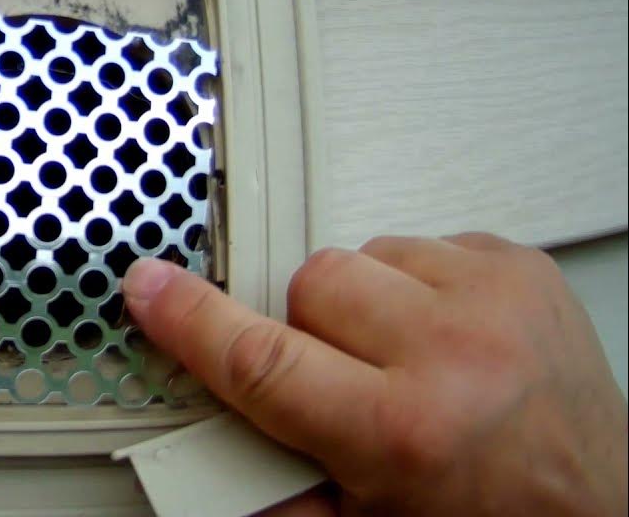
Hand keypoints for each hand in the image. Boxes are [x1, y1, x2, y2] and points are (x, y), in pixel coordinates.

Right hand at [124, 234, 627, 515]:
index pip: (260, 357)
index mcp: (402, 432)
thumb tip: (192, 440)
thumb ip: (268, 488)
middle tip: (346, 384)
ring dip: (365, 307)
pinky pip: (416, 244)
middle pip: (307, 286)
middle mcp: (454, 354)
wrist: (602, 511)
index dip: (191, 320)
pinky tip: (443, 337)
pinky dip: (414, 286)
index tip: (150, 288)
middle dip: (307, 332)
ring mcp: (494, 299)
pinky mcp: (519, 267)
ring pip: (358, 256)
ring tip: (407, 363)